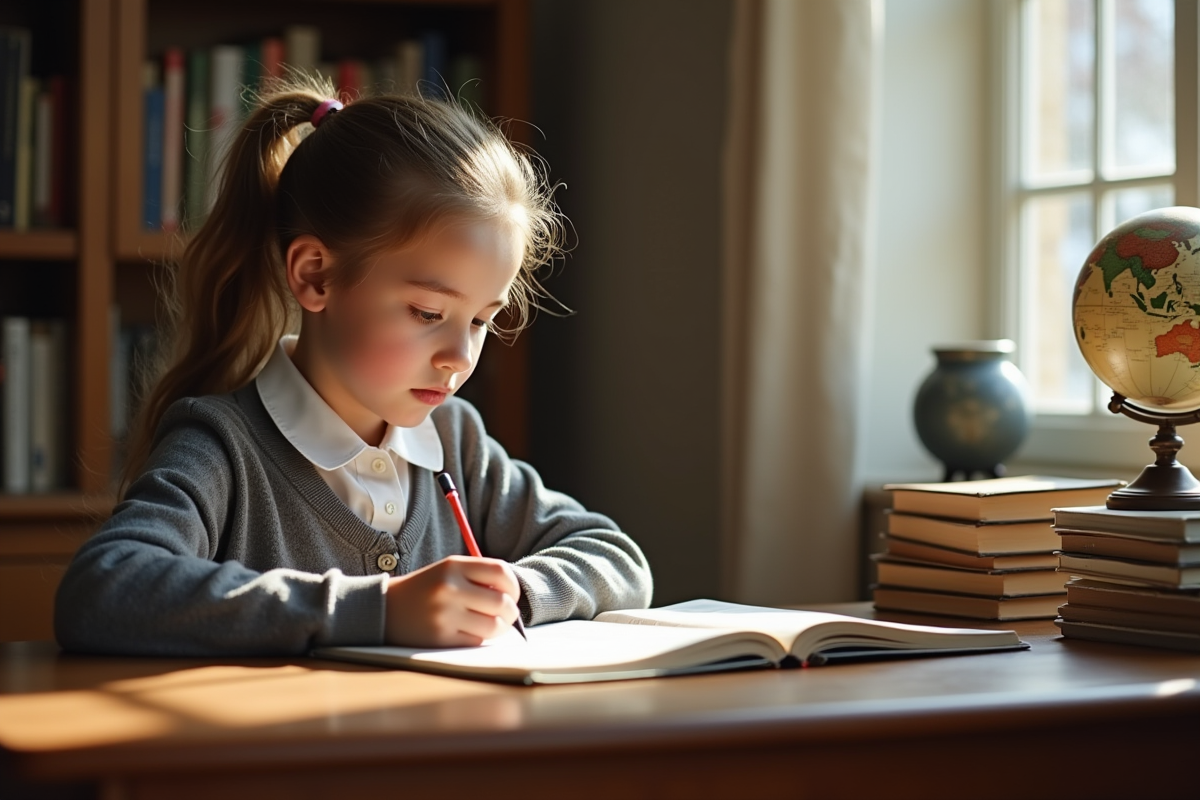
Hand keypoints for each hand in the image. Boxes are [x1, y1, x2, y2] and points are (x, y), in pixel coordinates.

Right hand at [383, 555, 521, 646]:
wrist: (385, 609)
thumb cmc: (426, 590)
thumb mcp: (448, 572)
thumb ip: (479, 578)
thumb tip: (514, 596)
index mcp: (453, 566)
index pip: (501, 572)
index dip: (514, 586)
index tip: (511, 594)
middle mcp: (449, 588)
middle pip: (502, 602)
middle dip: (511, 612)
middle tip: (506, 615)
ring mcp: (445, 615)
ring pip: (494, 626)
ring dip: (499, 628)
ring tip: (492, 625)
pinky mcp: (440, 638)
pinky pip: (476, 641)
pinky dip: (479, 638)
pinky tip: (469, 632)